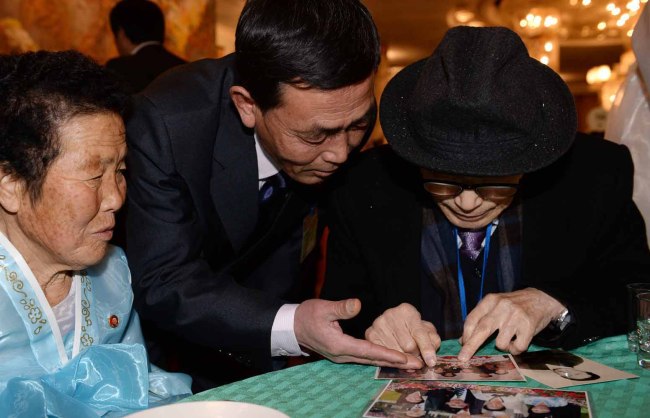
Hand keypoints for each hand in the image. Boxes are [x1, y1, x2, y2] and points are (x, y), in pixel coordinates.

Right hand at [294, 298, 421, 367]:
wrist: (291, 327)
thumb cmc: (306, 315)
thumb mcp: (323, 308)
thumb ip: (341, 307)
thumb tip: (358, 304)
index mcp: (339, 345)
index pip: (369, 351)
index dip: (387, 354)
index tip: (405, 358)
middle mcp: (342, 355)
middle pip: (373, 360)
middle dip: (395, 363)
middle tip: (417, 365)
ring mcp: (342, 356)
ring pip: (370, 361)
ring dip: (389, 362)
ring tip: (409, 364)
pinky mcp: (342, 354)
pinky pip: (364, 358)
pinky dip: (379, 358)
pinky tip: (390, 357)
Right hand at [365, 303, 440, 367]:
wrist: (397, 326)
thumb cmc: (414, 330)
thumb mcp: (428, 332)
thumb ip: (432, 343)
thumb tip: (430, 359)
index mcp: (407, 310)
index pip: (419, 333)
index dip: (426, 349)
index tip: (431, 362)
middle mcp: (390, 314)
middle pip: (408, 346)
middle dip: (415, 355)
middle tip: (416, 355)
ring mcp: (378, 324)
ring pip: (396, 353)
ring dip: (404, 359)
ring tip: (406, 354)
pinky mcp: (370, 334)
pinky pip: (383, 355)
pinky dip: (393, 361)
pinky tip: (396, 357)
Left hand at [458, 288, 564, 360]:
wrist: (542, 298)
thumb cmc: (514, 306)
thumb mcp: (495, 306)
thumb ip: (480, 319)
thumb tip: (463, 340)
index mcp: (490, 300)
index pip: (473, 318)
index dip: (466, 334)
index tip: (462, 346)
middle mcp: (502, 306)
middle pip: (482, 329)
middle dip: (471, 346)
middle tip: (462, 358)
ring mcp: (516, 316)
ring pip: (500, 343)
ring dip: (503, 346)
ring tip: (509, 338)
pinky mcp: (528, 326)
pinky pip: (517, 348)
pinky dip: (516, 349)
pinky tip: (519, 340)